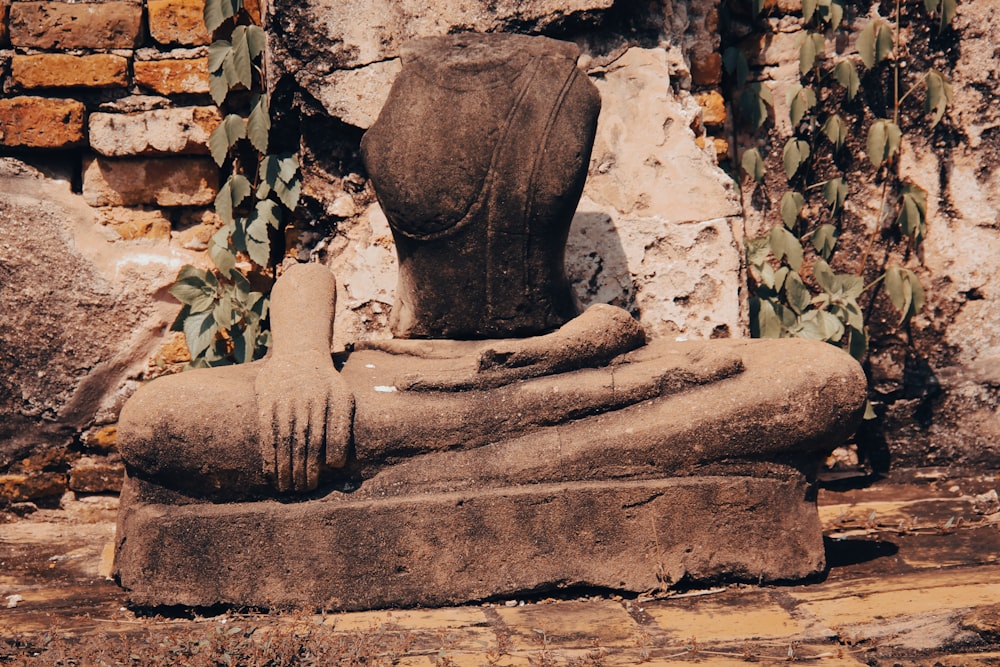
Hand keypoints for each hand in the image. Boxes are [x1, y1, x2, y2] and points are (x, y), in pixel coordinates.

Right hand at [254, 350, 353, 492]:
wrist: (298, 354)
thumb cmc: (325, 385)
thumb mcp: (342, 398)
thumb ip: (341, 428)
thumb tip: (336, 464)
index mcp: (330, 400)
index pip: (328, 435)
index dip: (324, 458)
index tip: (321, 477)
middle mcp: (308, 400)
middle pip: (305, 442)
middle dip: (303, 469)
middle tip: (303, 490)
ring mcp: (285, 401)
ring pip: (285, 441)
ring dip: (285, 468)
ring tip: (287, 488)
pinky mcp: (267, 402)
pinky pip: (267, 433)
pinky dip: (269, 455)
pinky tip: (272, 472)